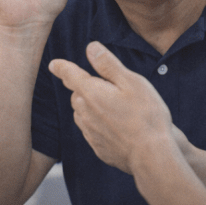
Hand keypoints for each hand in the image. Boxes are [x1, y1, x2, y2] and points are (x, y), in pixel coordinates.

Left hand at [49, 41, 173, 173]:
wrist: (151, 156)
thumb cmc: (146, 115)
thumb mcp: (131, 82)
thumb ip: (108, 65)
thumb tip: (91, 48)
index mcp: (92, 93)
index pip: (70, 75)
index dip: (62, 67)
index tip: (54, 64)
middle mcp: (85, 113)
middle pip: (77, 95)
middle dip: (85, 88)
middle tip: (109, 88)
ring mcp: (90, 133)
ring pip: (82, 114)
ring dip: (90, 107)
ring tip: (112, 107)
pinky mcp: (98, 148)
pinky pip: (91, 131)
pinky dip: (97, 124)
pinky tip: (116, 126)